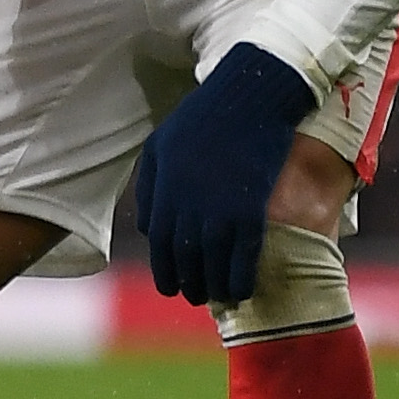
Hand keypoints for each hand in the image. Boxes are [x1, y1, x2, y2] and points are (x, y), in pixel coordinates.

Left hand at [131, 44, 312, 308]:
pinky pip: (243, 254)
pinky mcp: (250, 209)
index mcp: (164, 192)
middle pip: (185, 259)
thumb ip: (150, 190)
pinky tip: (242, 290)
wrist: (245, 100)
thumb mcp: (159, 149)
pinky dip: (241, 276)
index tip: (170, 287)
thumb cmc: (200, 120)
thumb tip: (149, 230)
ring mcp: (219, 210)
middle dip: (189, 283)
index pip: (160, 245)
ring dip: (215, 287)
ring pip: (213, 263)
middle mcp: (188, 207)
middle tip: (195, 297)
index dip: (165, 271)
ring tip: (219, 298)